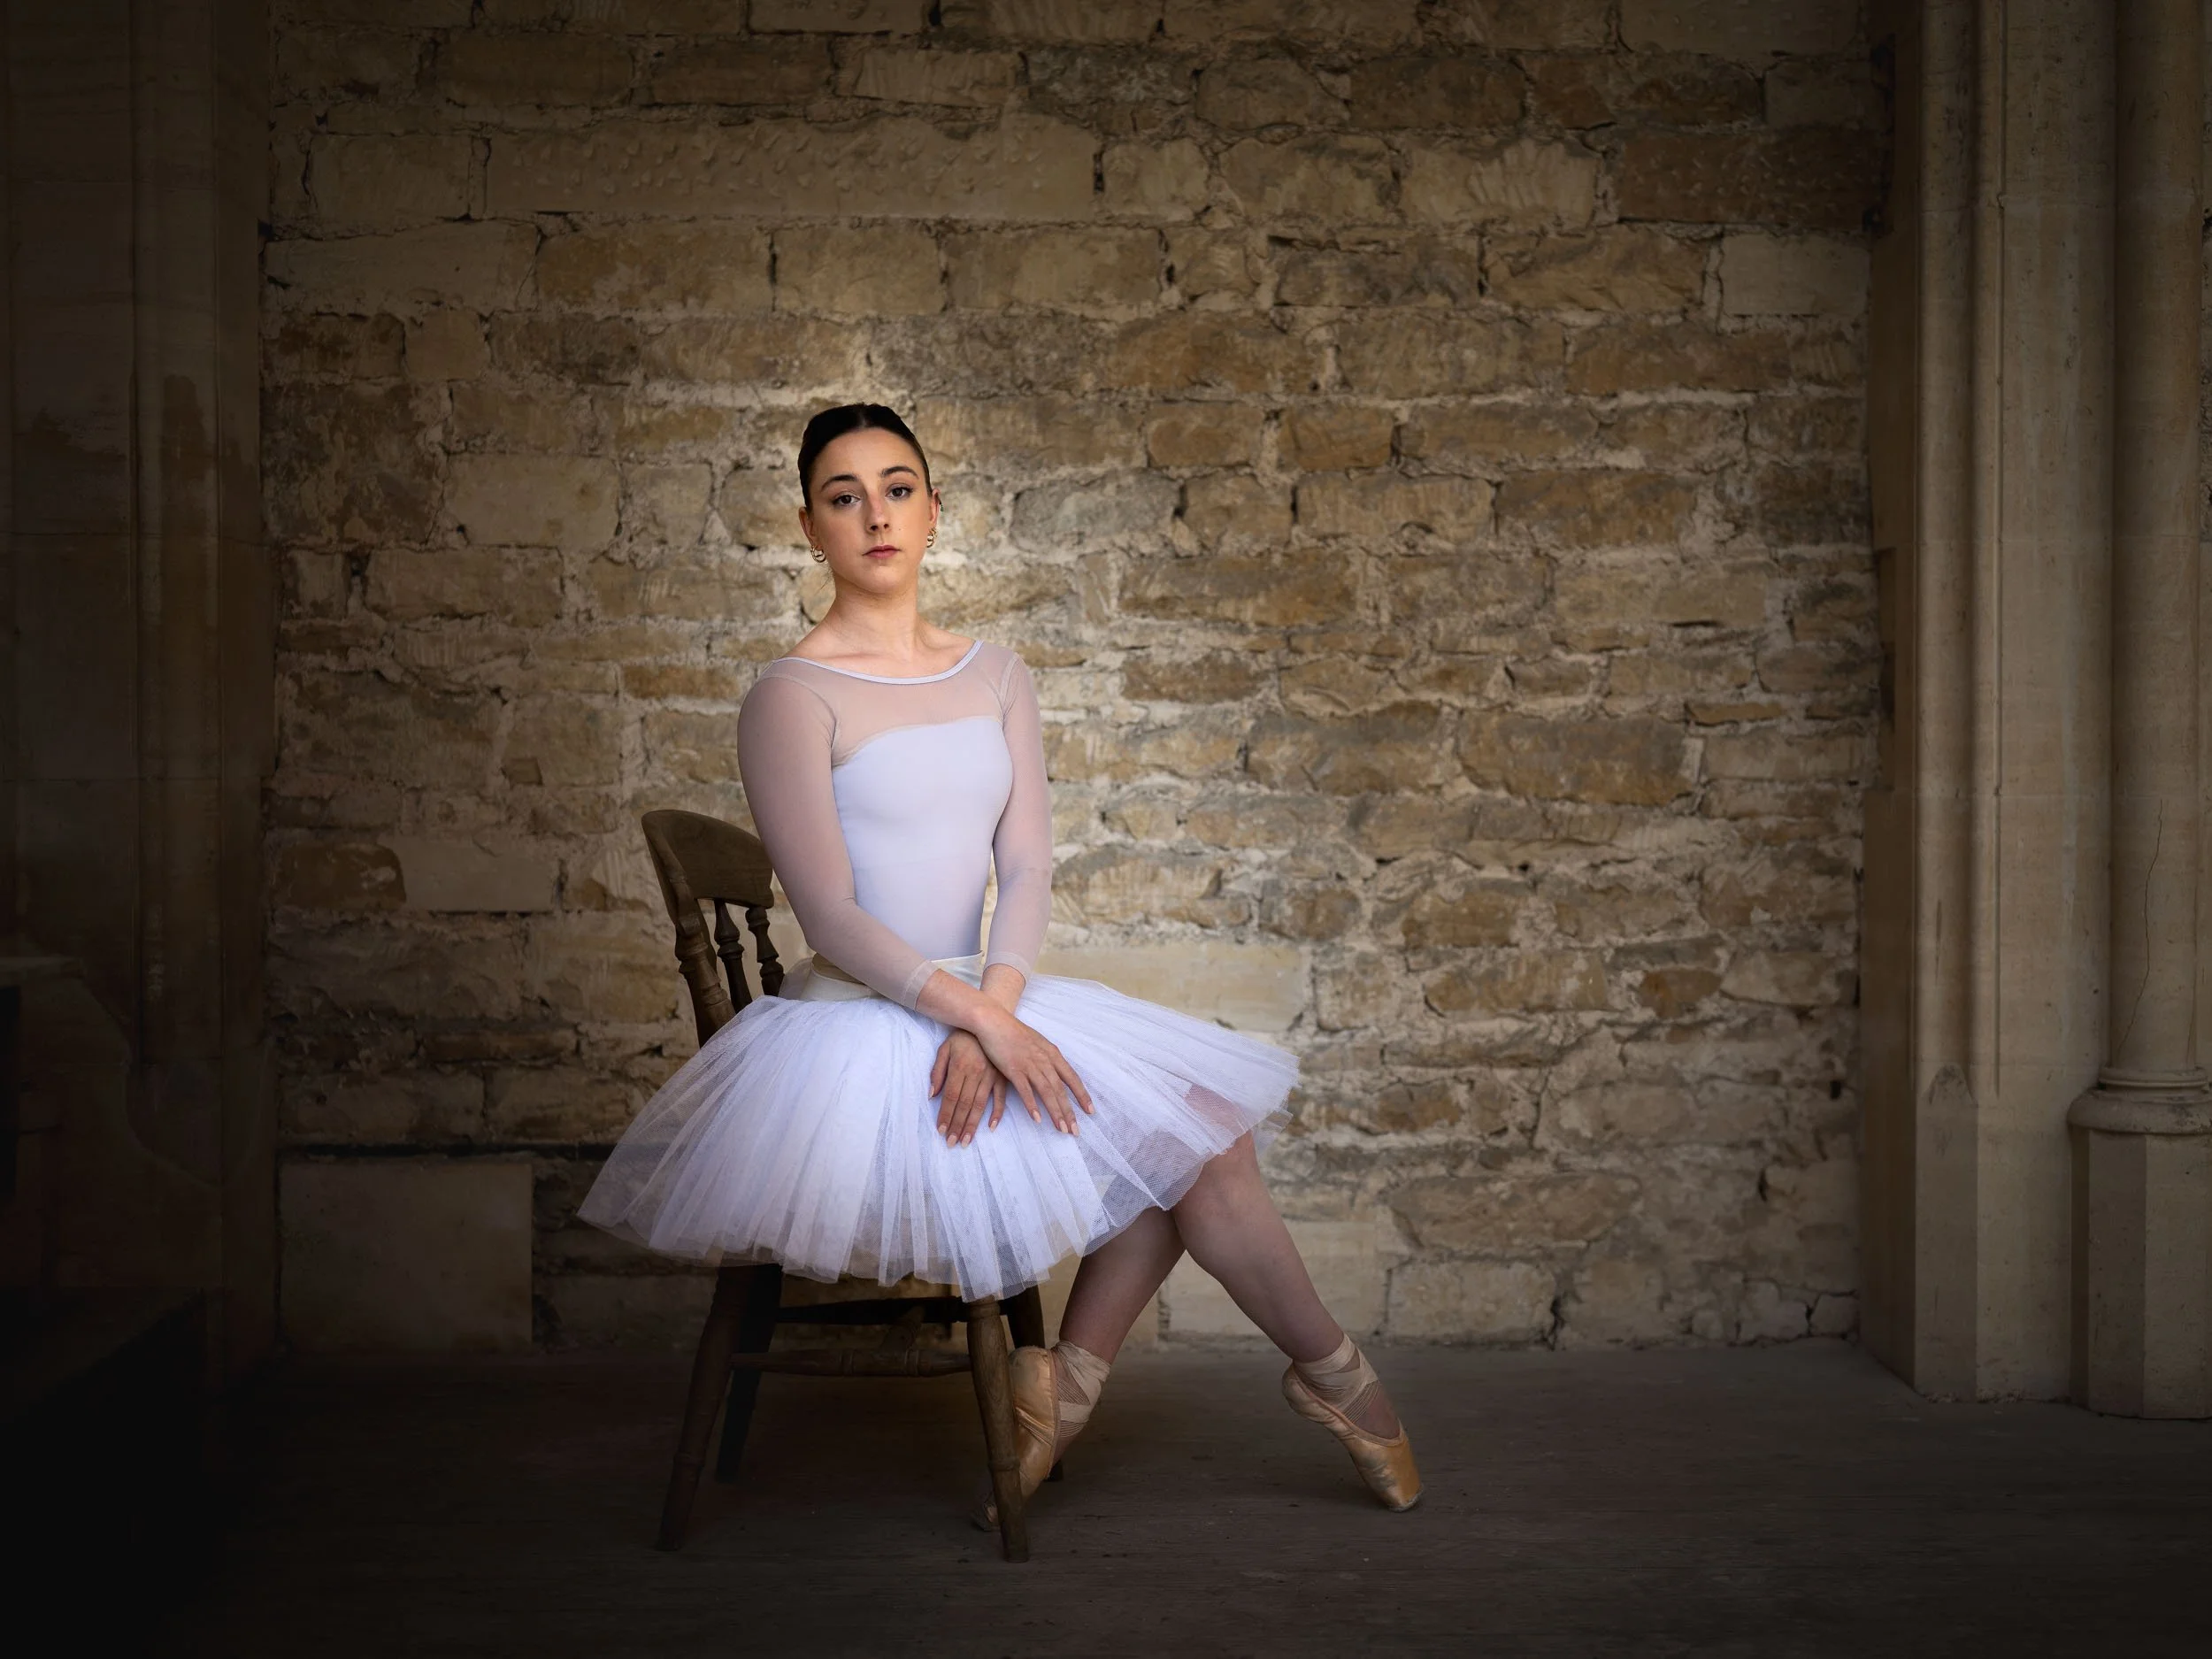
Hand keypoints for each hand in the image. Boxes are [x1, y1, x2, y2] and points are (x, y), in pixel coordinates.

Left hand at [930, 1029, 1006, 1147]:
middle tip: (952, 1143)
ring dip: (973, 1124)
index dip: (946, 1115)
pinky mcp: (1003, 1077)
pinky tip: (991, 1126)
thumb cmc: (962, 1038)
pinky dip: (998, 1112)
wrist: (987, 1022)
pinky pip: (1001, 1097)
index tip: (941, 1131)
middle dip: (958, 1126)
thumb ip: (937, 1072)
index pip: (951, 1096)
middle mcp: (976, 1073)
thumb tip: (932, 1095)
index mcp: (960, 1067)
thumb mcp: (945, 1049)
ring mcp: (991, 1076)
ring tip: (967, 1141)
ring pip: (980, 1104)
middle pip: (964, 1104)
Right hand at [971, 1009, 1093, 1135]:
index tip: (1090, 1111)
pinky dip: (1032, 1104)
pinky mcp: (1013, 1069)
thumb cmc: (1014, 1032)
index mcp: (1052, 1054)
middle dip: (1069, 1111)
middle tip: (1075, 1131)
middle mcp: (1044, 1060)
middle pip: (1061, 1090)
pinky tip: (1037, 1118)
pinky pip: (1025, 1090)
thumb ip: (1047, 1057)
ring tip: (1062, 1129)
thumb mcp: (1038, 1042)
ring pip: (1047, 1092)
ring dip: (1055, 1112)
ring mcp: (1029, 1065)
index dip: (1081, 1095)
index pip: (1072, 1078)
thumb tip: (1056, 1069)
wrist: (993, 1021)